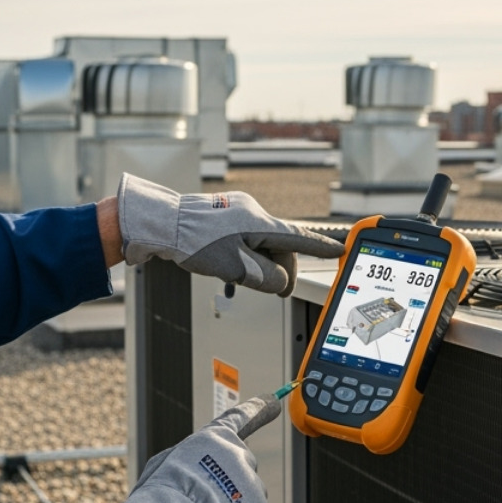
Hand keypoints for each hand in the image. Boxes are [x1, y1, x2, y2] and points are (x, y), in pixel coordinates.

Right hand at [91, 396, 281, 502]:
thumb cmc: (159, 495)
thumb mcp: (164, 464)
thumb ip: (191, 461)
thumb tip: (203, 476)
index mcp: (214, 439)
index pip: (240, 418)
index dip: (258, 409)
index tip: (276, 401)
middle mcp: (240, 456)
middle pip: (240, 471)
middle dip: (227, 486)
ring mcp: (253, 485)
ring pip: (247, 501)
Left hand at [116, 174, 343, 295]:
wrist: (160, 225)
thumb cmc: (192, 243)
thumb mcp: (235, 269)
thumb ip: (266, 278)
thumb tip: (280, 281)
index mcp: (259, 222)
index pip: (299, 238)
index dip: (322, 247)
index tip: (341, 250)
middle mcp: (252, 212)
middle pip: (280, 246)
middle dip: (278, 269)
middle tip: (273, 291)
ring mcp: (237, 211)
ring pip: (262, 243)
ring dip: (258, 262)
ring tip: (236, 274)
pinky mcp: (225, 215)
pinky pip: (246, 238)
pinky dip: (245, 254)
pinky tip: (228, 263)